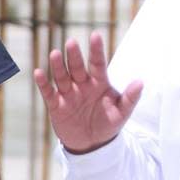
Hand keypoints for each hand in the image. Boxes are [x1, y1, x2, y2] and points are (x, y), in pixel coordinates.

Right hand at [34, 31, 142, 153]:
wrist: (92, 144)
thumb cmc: (108, 124)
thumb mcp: (122, 113)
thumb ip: (130, 98)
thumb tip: (141, 82)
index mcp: (99, 82)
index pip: (97, 63)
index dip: (96, 50)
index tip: (95, 35)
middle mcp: (82, 84)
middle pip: (77, 67)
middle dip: (74, 55)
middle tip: (71, 42)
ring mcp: (68, 93)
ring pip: (62, 76)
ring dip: (58, 66)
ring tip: (55, 54)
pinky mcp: (56, 105)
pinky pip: (48, 92)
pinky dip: (43, 83)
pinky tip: (39, 73)